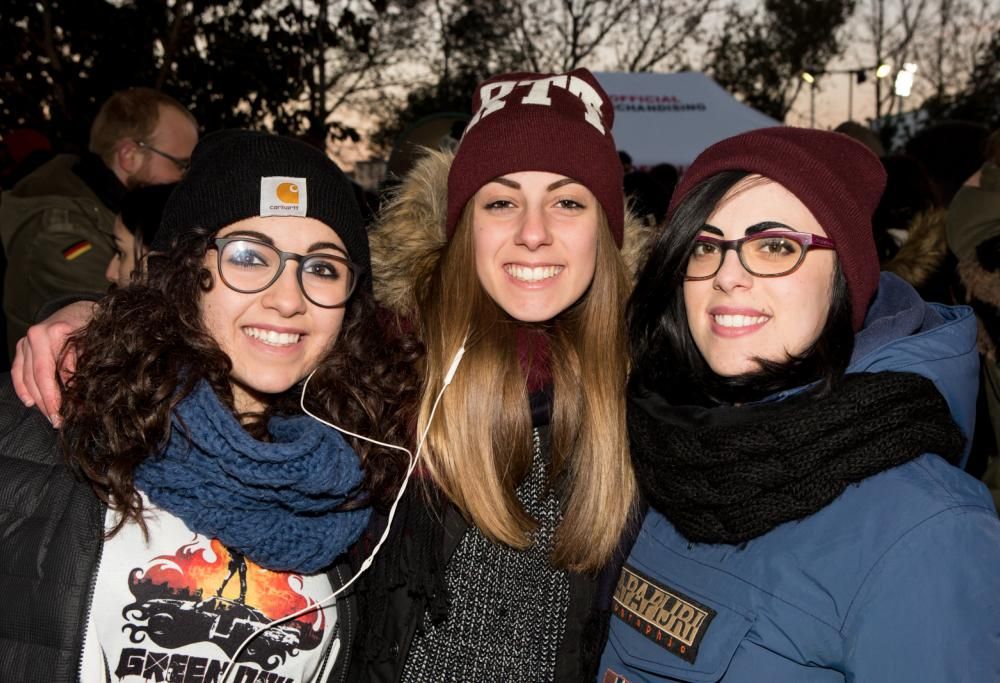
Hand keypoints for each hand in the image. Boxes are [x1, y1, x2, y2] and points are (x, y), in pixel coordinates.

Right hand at [11, 300, 95, 425]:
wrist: (82, 306)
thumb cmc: (91, 322)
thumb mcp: (91, 340)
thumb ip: (80, 362)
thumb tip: (72, 388)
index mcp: (50, 334)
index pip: (45, 373)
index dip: (52, 397)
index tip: (61, 415)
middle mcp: (33, 337)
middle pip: (34, 378)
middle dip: (46, 403)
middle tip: (57, 422)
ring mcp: (26, 341)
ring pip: (25, 377)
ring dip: (36, 399)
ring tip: (49, 416)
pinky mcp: (24, 346)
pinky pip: (18, 369)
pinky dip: (22, 386)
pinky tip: (29, 402)